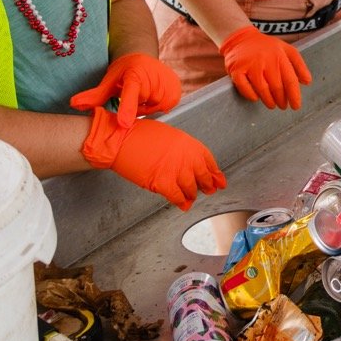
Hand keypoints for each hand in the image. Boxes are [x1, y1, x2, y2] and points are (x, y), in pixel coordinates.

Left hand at [69, 52, 181, 126]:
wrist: (146, 57)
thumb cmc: (125, 71)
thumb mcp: (109, 80)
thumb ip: (94, 95)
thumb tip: (73, 104)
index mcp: (134, 75)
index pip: (130, 95)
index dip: (127, 110)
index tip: (124, 124)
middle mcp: (154, 80)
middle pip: (140, 109)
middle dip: (134, 107)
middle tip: (131, 93)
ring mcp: (168, 86)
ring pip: (152, 111)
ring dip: (145, 107)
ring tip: (144, 93)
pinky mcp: (176, 93)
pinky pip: (163, 109)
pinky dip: (156, 106)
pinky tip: (153, 95)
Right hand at [80, 108, 224, 209]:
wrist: (121, 140)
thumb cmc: (140, 135)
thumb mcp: (170, 136)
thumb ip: (183, 149)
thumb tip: (189, 162)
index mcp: (189, 144)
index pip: (209, 161)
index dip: (215, 173)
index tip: (220, 180)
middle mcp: (187, 158)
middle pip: (203, 176)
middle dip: (207, 185)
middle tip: (210, 190)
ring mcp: (176, 171)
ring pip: (191, 188)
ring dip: (192, 194)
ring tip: (191, 197)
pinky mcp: (163, 183)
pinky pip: (177, 197)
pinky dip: (180, 202)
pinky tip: (182, 204)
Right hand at [219, 25, 310, 109]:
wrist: (241, 38)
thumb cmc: (266, 47)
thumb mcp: (286, 49)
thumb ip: (298, 65)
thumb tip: (307, 81)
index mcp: (279, 55)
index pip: (290, 79)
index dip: (294, 95)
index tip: (296, 106)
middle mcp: (265, 60)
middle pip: (276, 86)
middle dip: (281, 100)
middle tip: (283, 106)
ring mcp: (250, 65)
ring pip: (262, 89)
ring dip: (268, 100)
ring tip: (272, 105)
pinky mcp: (236, 70)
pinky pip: (244, 87)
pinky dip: (251, 95)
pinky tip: (256, 98)